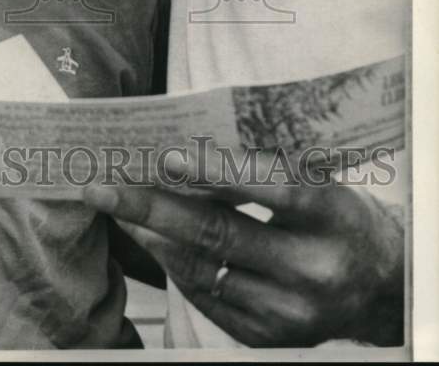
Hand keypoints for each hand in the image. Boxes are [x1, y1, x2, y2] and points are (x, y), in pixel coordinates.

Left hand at [83, 155, 403, 347]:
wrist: (379, 283)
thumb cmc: (337, 215)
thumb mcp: (317, 179)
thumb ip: (263, 165)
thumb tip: (187, 145)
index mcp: (331, 217)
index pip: (269, 188)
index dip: (214, 172)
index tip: (164, 156)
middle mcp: (312, 270)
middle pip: (220, 234)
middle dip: (153, 208)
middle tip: (104, 187)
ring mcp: (290, 313)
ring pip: (204, 269)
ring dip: (152, 236)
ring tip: (117, 207)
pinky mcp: (269, 338)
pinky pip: (208, 297)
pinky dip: (174, 264)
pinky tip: (151, 239)